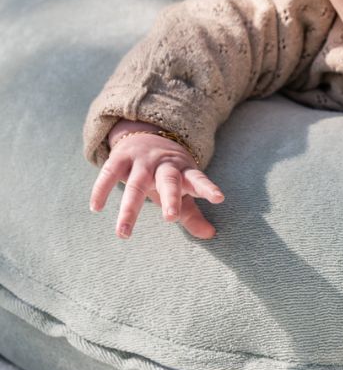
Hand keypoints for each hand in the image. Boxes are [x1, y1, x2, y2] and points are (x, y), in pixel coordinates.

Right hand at [89, 121, 223, 239]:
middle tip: (170, 218)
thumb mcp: (181, 189)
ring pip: (136, 183)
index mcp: (184, 171)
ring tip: (123, 233)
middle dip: (170, 197)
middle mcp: (164, 165)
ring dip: (130, 208)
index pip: (198, 179)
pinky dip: (102, 189)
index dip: (208, 188)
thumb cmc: (166, 173)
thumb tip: (211, 235)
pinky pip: (109, 173)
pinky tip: (97, 207)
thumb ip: (192, 214)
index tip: (219, 198)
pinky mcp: (120, 158)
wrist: (146, 135)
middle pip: (169, 180)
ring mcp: (142, 161)